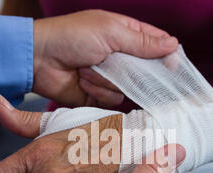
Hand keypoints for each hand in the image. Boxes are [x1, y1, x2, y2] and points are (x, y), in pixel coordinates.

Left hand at [32, 10, 177, 105]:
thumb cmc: (71, 37)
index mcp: (126, 34)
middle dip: (134, 72)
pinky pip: (113, 100)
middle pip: (147, 72)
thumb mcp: (110, 32)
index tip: (174, 66)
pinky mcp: (99, 95)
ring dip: (108, 80)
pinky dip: (98, 91)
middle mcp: (121, 57)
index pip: (157, 45)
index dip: (167, 55)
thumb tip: (173, 45)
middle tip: (120, 67)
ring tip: (88, 68)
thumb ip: (142, 42)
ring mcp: (111, 77)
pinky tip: (83, 80)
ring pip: (130, 88)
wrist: (38, 59)